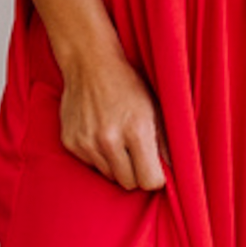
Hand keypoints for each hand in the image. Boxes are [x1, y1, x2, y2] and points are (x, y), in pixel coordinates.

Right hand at [56, 50, 168, 188]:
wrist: (89, 63)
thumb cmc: (127, 84)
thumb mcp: (155, 108)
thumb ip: (166, 142)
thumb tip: (175, 170)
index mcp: (136, 130)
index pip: (149, 180)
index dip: (156, 178)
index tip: (156, 170)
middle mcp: (109, 140)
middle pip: (129, 183)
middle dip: (137, 174)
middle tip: (139, 156)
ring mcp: (86, 142)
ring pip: (110, 176)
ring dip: (117, 166)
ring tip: (119, 141)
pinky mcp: (70, 142)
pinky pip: (91, 165)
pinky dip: (99, 157)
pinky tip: (101, 135)